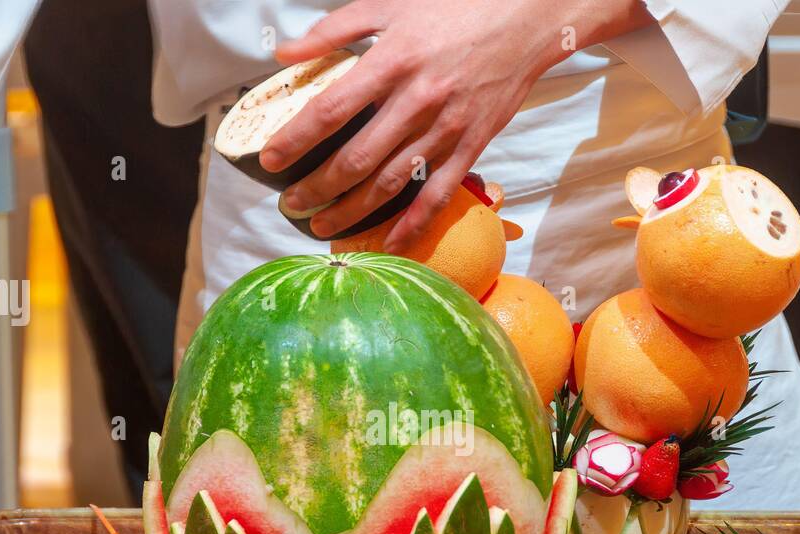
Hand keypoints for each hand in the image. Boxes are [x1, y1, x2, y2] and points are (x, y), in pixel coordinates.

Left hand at [264, 0, 651, 249]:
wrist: (527, 17)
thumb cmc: (458, 7)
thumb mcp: (392, 3)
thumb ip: (335, 29)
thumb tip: (286, 54)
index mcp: (393, 60)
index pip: (331, 109)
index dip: (297, 139)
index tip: (271, 160)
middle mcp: (418, 100)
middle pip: (356, 157)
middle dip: (317, 188)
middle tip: (291, 205)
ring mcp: (447, 128)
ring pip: (391, 183)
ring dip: (353, 212)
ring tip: (322, 226)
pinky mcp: (473, 146)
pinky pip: (438, 194)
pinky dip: (413, 224)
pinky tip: (390, 243)